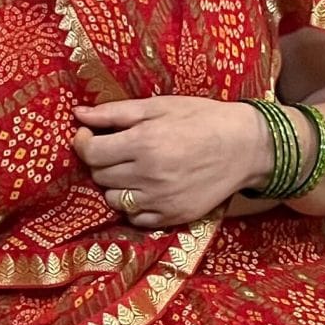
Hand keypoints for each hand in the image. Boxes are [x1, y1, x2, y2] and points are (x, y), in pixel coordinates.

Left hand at [73, 97, 268, 226]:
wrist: (246, 146)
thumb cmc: (202, 118)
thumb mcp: (159, 106)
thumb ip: (115, 113)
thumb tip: (78, 114)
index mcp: (144, 143)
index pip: (90, 153)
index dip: (83, 142)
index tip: (89, 134)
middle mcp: (149, 176)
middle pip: (99, 176)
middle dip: (101, 161)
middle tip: (116, 148)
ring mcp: (161, 200)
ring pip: (113, 199)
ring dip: (115, 184)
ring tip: (133, 168)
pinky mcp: (174, 216)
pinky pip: (135, 218)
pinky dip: (134, 205)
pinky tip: (146, 188)